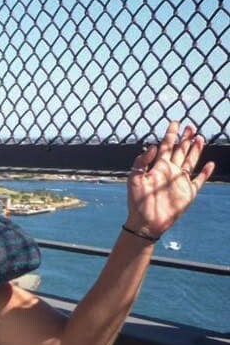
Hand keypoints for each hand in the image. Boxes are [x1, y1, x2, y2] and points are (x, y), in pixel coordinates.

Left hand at [124, 121, 212, 237]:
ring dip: (196, 150)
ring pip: (191, 161)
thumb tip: (155, 146)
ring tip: (200, 138)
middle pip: (180, 151)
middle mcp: (170, 171)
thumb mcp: (134, 179)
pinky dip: (205, 173)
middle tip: (191, 126)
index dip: (170, 134)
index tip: (175, 122)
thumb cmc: (137, 201)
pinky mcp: (188, 192)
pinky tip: (210, 164)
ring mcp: (180, 181)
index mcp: (158, 167)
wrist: (145, 222)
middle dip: (185, 138)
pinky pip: (199, 180)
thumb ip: (142, 161)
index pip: (166, 146)